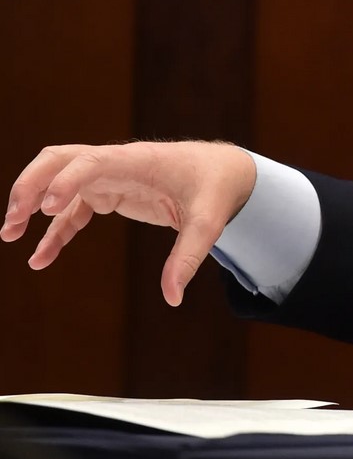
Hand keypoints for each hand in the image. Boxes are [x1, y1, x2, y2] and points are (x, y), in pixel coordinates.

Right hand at [3, 141, 256, 305]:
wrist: (225, 172)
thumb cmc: (216, 188)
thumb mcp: (209, 222)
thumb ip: (189, 257)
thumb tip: (173, 298)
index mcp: (138, 161)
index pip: (91, 160)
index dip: (66, 180)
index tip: (47, 208)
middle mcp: (117, 163)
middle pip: (58, 160)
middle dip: (31, 185)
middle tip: (13, 220)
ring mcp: (109, 177)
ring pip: (57, 181)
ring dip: (31, 202)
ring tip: (9, 234)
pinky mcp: (109, 192)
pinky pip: (73, 210)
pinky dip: (54, 230)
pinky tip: (40, 258)